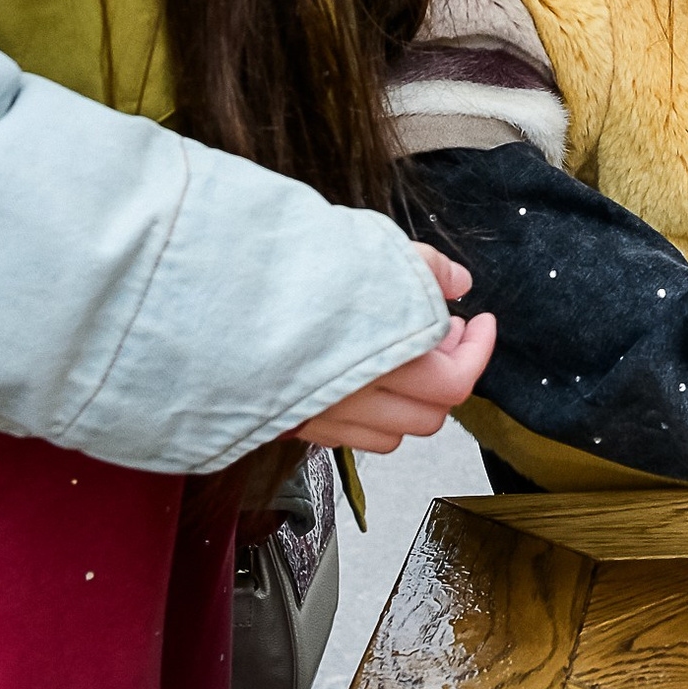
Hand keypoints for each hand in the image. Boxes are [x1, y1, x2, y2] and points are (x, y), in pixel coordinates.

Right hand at [299, 246, 496, 453]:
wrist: (208, 298)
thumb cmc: (285, 271)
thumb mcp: (364, 249)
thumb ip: (420, 267)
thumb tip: (459, 283)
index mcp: (380, 353)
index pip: (456, 380)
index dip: (478, 351)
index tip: (480, 321)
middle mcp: (357, 396)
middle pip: (434, 414)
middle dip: (452, 373)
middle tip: (446, 331)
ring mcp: (326, 416)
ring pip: (398, 434)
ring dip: (416, 400)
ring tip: (410, 355)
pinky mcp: (299, 424)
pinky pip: (359, 438)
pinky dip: (378, 416)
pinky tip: (369, 376)